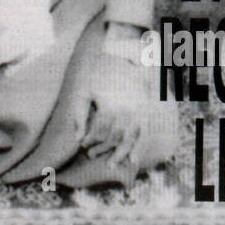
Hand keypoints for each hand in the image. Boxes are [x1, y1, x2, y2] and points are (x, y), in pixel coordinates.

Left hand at [71, 47, 175, 168]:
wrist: (123, 59)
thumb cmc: (99, 76)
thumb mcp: (84, 91)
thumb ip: (78, 114)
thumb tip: (78, 138)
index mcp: (110, 106)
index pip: (98, 132)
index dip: (89, 140)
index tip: (83, 144)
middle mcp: (127, 112)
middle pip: (113, 138)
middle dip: (102, 149)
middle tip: (91, 154)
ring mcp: (139, 113)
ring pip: (129, 140)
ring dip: (119, 154)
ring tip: (111, 164)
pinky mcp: (146, 113)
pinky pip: (144, 135)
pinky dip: (140, 148)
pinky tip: (133, 161)